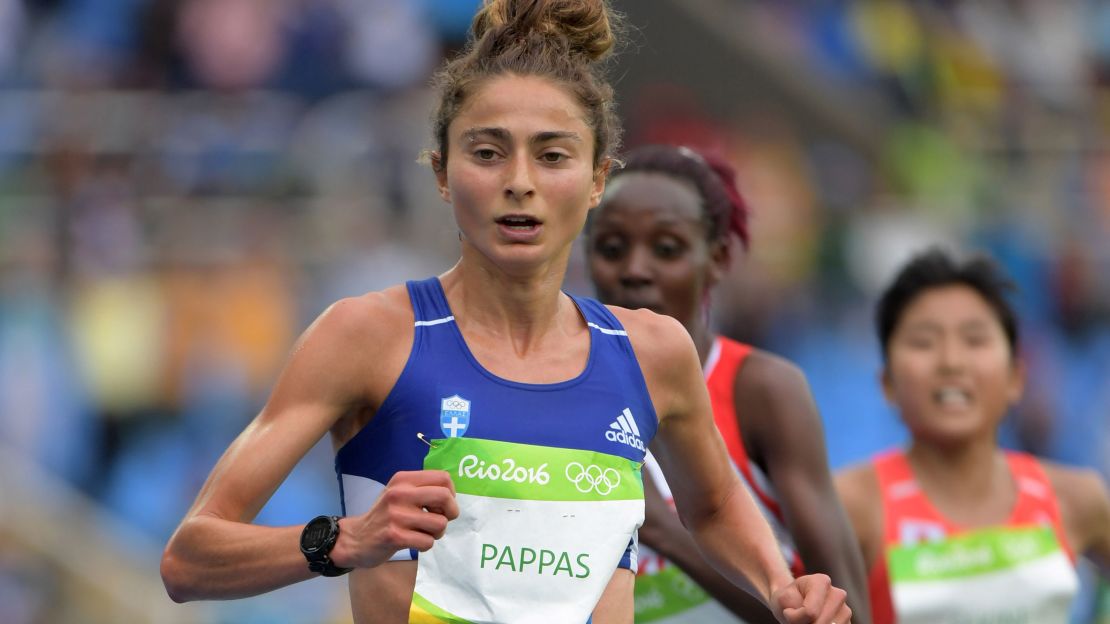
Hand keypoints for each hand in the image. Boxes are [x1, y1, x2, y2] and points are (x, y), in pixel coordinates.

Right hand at [331, 470, 459, 567]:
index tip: (442, 505)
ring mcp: (397, 515)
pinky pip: (428, 541)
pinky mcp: (395, 536)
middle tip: (441, 520)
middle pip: (444, 497)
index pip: (443, 478)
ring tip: (424, 532)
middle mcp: (400, 493)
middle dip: (451, 512)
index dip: (451, 493)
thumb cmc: (384, 515)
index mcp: (403, 479)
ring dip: (438, 532)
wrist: (355, 538)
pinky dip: (426, 545)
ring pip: (440, 523)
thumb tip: (452, 496)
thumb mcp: (399, 492)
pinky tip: (413, 542)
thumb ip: (422, 489)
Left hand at [771, 573, 850, 623]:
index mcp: (821, 581)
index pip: (810, 612)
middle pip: (820, 623)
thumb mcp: (783, 602)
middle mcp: (838, 594)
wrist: (793, 604)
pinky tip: (816, 622)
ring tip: (808, 619)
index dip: (795, 617)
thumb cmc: (788, 600)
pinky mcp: (848, 623)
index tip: (789, 610)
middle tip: (798, 617)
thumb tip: (815, 623)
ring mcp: (845, 610)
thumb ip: (795, 615)